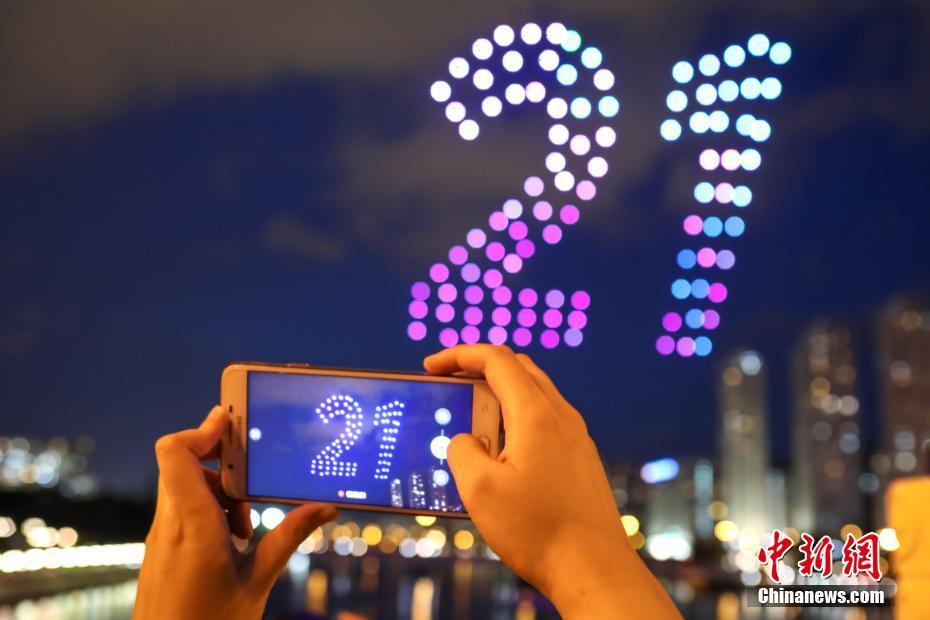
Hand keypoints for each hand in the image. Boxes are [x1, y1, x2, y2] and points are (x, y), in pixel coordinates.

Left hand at [134, 406, 337, 619]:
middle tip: (257, 478)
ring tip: (247, 526)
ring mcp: (161, 538)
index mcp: (192, 526)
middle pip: (186, 464)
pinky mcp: (161, 550)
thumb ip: (288, 538)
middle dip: (223, 462)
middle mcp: (168, 525)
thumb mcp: (257, 582)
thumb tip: (324, 506)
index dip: (202, 428)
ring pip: (185, 488)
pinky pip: (182, 511)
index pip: (176, 453)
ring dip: (219, 492)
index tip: (231, 418)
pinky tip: (234, 542)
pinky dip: (210, 512)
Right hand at [425, 345, 679, 618]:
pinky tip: (499, 452)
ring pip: (533, 395)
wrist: (594, 568)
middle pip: (518, 369)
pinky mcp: (580, 458)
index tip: (431, 365)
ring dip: (498, 396)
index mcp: (536, 414)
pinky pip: (545, 421)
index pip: (496, 359)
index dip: (459, 355)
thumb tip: (466, 440)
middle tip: (449, 382)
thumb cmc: (538, 531)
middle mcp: (562, 416)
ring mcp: (576, 436)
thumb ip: (462, 451)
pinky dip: (516, 419)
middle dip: (479, 368)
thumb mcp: (479, 489)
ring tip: (469, 422)